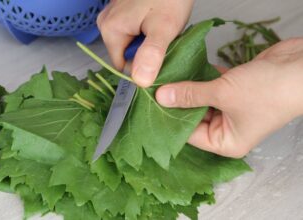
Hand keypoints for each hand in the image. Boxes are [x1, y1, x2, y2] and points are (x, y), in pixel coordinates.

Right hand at [97, 0, 193, 86]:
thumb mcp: (164, 28)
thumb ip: (152, 55)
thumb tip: (141, 82)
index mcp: (110, 30)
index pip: (121, 66)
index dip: (141, 69)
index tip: (159, 62)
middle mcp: (106, 23)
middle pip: (126, 54)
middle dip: (145, 54)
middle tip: (164, 41)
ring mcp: (114, 15)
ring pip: (131, 43)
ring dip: (148, 43)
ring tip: (162, 30)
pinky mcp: (123, 11)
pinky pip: (133, 31)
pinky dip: (147, 32)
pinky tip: (158, 23)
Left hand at [156, 38, 302, 157]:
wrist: (301, 68)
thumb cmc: (267, 92)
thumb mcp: (222, 94)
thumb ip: (190, 95)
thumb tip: (162, 97)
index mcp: (226, 142)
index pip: (189, 135)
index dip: (171, 120)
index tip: (152, 105)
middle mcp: (228, 129)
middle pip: (194, 117)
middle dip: (178, 102)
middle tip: (155, 89)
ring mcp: (232, 108)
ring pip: (202, 100)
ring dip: (188, 88)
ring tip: (166, 77)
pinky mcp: (236, 90)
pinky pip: (212, 86)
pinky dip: (202, 77)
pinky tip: (185, 68)